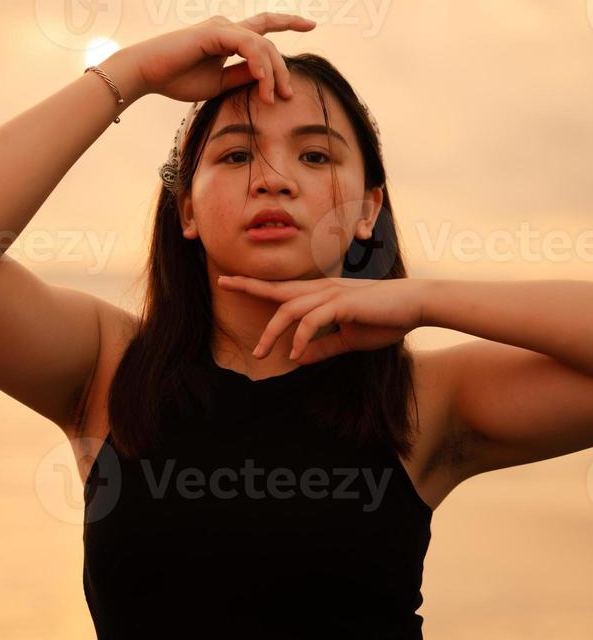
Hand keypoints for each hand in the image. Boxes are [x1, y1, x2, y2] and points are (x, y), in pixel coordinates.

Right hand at [125, 12, 316, 107]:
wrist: (146, 75)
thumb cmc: (177, 80)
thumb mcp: (219, 84)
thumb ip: (242, 77)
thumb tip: (266, 77)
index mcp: (228, 37)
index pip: (264, 26)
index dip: (288, 21)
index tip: (311, 24)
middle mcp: (227, 27)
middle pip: (268, 45)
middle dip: (282, 71)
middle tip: (287, 96)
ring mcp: (222, 27)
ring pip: (262, 46)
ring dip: (272, 74)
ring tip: (271, 97)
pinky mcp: (216, 31)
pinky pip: (249, 46)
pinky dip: (259, 65)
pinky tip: (262, 81)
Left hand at [217, 275, 425, 364]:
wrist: (416, 305)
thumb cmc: (386, 319)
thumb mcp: (349, 339)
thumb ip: (323, 347)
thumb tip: (297, 358)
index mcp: (323, 294)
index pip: (283, 290)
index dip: (257, 286)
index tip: (232, 281)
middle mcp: (323, 290)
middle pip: (278, 290)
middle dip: (249, 287)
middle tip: (223, 283)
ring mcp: (332, 295)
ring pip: (290, 310)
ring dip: (273, 333)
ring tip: (259, 353)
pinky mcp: (343, 304)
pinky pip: (313, 321)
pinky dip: (300, 338)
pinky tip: (295, 354)